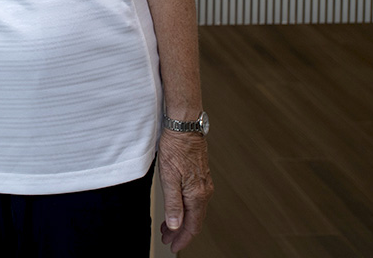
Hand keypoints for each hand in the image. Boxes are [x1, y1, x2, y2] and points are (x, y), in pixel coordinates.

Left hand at [158, 130, 212, 252]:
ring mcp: (204, 184)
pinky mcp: (200, 176)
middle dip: (181, 232)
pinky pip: (195, 200)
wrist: (184, 126)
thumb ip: (172, 204)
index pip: (192, 225)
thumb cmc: (175, 147)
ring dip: (182, 221)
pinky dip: (185, 208)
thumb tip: (175, 225)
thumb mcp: (169, 177)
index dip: (183, 238)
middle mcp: (204, 191)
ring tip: (169, 227)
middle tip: (168, 239)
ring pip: (195, 210)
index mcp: (197, 195)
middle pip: (195, 220)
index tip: (173, 246)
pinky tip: (177, 207)